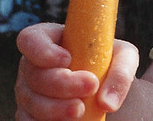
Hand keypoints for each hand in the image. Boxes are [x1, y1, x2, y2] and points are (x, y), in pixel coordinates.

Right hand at [15, 22, 138, 119]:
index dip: (42, 49)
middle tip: (90, 86)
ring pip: (30, 102)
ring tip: (82, 111)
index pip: (31, 38)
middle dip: (62, 83)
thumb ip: (121, 73)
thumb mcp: (124, 58)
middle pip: (34, 74)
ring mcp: (28, 93)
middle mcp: (34, 66)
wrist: (107, 91)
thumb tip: (107, 102)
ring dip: (55, 108)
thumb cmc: (112, 65)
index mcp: (52, 41)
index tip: (67, 59)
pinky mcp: (29, 115)